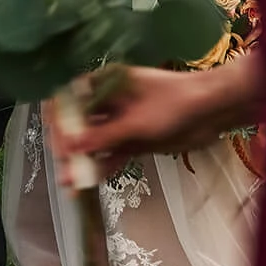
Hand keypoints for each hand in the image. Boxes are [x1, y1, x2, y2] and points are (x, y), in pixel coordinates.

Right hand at [71, 65, 245, 168]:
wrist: (213, 112)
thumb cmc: (174, 103)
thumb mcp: (135, 122)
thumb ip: (102, 136)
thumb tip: (67, 147)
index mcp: (107, 83)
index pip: (72, 97)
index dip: (59, 117)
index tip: (53, 138)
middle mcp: (110, 102)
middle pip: (80, 123)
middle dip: (68, 144)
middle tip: (62, 165)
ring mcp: (122, 123)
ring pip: (94, 143)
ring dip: (82, 160)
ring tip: (69, 182)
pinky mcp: (134, 141)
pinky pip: (111, 155)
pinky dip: (101, 167)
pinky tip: (88, 182)